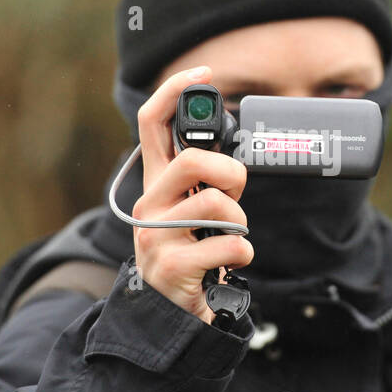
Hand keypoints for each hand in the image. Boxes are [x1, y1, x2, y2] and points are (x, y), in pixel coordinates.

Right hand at [131, 66, 254, 323]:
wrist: (168, 320)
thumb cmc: (190, 258)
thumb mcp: (188, 214)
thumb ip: (202, 184)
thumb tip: (234, 159)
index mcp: (155, 185)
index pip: (151, 123)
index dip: (174, 90)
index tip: (204, 72)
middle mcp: (148, 204)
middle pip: (191, 159)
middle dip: (230, 173)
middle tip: (237, 193)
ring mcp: (155, 236)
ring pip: (218, 205)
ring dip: (240, 224)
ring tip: (229, 240)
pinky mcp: (172, 267)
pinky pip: (230, 245)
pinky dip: (243, 255)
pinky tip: (230, 264)